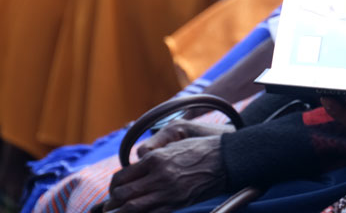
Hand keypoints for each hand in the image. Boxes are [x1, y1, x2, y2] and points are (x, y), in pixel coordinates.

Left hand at [103, 125, 228, 212]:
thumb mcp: (174, 146)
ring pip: (133, 207)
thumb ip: (154, 158)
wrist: (227, 159)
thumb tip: (136, 170)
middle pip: (124, 193)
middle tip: (111, 205)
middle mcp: (159, 174)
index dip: (114, 185)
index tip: (115, 189)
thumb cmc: (202, 149)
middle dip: (113, 201)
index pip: (123, 176)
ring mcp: (168, 190)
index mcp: (156, 158)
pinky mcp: (177, 202)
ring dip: (121, 212)